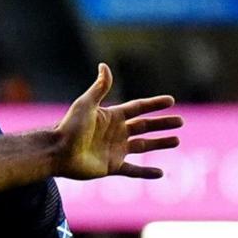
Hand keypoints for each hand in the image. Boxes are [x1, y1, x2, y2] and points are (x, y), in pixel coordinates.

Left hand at [53, 63, 181, 179]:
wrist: (57, 152)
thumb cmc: (69, 127)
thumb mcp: (86, 105)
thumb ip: (99, 88)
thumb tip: (104, 65)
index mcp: (111, 117)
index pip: (138, 108)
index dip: (154, 104)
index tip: (171, 101)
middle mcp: (115, 133)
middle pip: (144, 126)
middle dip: (162, 124)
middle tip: (180, 122)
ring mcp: (114, 150)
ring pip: (143, 146)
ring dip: (160, 144)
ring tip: (176, 141)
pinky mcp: (111, 166)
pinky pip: (133, 170)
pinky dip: (147, 172)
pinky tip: (161, 173)